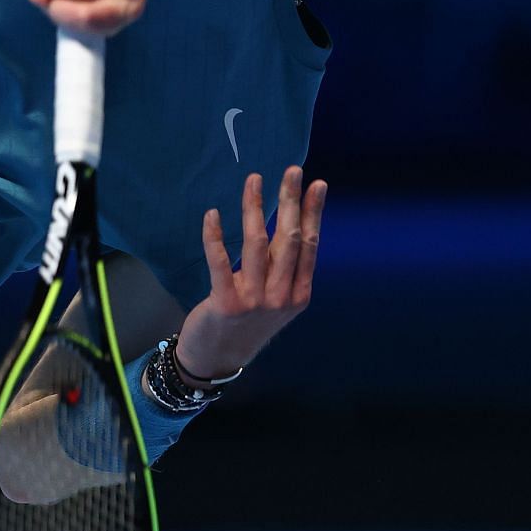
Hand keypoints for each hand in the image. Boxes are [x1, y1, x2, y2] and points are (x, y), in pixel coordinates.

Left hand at [175, 167, 327, 384]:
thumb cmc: (248, 323)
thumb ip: (285, 270)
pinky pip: (220, 263)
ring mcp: (255, 301)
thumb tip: (292, 224)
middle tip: (292, 171)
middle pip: (288, 239)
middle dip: (291, 201)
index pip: (309, 245)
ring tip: (254, 180)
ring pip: (257, 245)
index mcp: (299, 293)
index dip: (313, 213)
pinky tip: (213, 214)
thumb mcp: (278, 301)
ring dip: (255, 208)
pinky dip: (215, 237)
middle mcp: (281, 297)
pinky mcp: (226, 303)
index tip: (317, 184)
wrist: (218, 359)